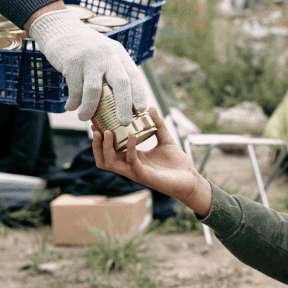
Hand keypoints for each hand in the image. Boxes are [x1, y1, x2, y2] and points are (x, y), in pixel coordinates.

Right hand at [29, 8, 146, 124]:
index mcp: (119, 55)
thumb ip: (112, 72)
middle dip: (124, 105)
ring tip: (84, 118)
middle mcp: (108, 56)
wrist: (60, 28)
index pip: (134, 76)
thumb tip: (120, 104)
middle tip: (124, 122)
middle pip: (121, 83)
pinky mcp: (72, 63)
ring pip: (95, 90)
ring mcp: (90, 59)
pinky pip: (75, 88)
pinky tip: (70, 107)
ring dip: (90, 108)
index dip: (139, 94)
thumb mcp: (105, 54)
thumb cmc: (86, 49)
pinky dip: (73, 101)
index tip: (142, 110)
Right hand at [91, 107, 211, 216]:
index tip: (97, 122)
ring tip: (108, 131)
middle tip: (96, 128)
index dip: (100, 138)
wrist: (191, 180)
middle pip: (103, 159)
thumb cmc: (177, 163)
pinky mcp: (144, 175)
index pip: (109, 150)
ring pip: (110, 163)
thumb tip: (150, 107)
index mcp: (132, 158)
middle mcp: (130, 166)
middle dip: (96, 144)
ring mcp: (136, 172)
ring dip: (106, 147)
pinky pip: (131, 161)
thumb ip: (158, 124)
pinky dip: (129, 147)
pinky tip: (131, 134)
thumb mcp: (166, 139)